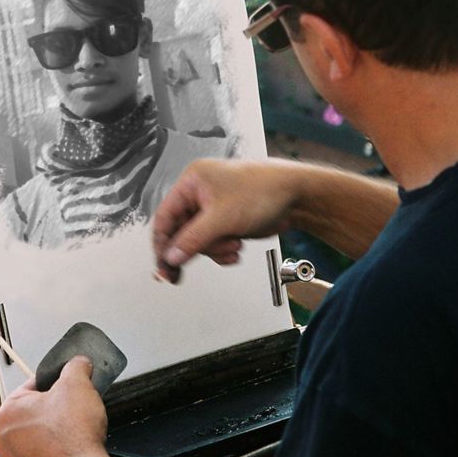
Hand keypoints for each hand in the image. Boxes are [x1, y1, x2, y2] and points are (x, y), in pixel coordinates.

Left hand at [0, 355, 115, 456]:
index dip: (55, 383)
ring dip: (54, 428)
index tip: (68, 387)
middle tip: (73, 407)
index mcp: (7, 411)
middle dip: (54, 406)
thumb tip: (78, 363)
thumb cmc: (74, 435)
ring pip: (37, 433)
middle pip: (34, 410)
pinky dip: (55, 449)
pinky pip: (42, 453)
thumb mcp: (78, 383)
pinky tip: (71, 446)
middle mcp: (5, 437)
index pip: (32, 385)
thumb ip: (75, 366)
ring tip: (73, 427)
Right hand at [152, 158, 299, 282]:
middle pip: (181, 232)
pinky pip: (214, 242)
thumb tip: (171, 257)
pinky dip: (223, 250)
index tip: (163, 267)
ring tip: (233, 246)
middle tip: (180, 274)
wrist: (296, 196)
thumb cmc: (263, 191)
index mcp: (192, 182)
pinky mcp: (226, 221)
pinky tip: (236, 249)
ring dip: (215, 249)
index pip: (165, 216)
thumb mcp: (222, 218)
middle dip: (196, 248)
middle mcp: (199, 193)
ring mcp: (213, 208)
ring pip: (198, 240)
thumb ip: (193, 239)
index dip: (162, 244)